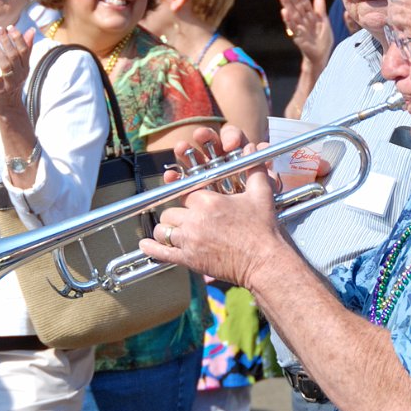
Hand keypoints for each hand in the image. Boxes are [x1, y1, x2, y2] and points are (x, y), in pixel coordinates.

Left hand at [0, 25, 33, 118]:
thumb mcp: (22, 66)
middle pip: (14, 56)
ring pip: (5, 65)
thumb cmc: (14, 82)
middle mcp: (20, 75)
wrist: (10, 107)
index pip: (24, 50)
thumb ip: (26, 48)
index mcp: (25, 67)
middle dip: (7, 41)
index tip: (10, 27)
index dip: (18, 38)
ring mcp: (9, 83)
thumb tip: (31, 30)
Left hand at [141, 122, 279, 286]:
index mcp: (208, 200)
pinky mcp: (189, 259)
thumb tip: (251, 148)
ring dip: (167, 231)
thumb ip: (254, 169)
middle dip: (177, 215)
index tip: (192, 204)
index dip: (188, 199)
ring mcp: (190, 240)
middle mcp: (195, 219)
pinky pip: (162, 252)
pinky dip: (151, 248)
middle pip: (170, 212)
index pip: (184, 193)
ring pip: (164, 230)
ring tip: (174, 232)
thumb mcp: (261, 194)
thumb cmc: (264, 229)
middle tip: (188, 221)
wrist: (265, 262)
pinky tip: (145, 245)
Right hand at [277, 0, 332, 69]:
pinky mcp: (298, 38)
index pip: (303, 2)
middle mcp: (303, 21)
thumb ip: (320, 9)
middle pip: (295, 6)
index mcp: (310, 16)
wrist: (322, 56)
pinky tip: (284, 11)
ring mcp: (300, 29)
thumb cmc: (322, 40)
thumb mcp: (324, 22)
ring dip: (286, 4)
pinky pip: (293, 27)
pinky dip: (289, 20)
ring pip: (292, 14)